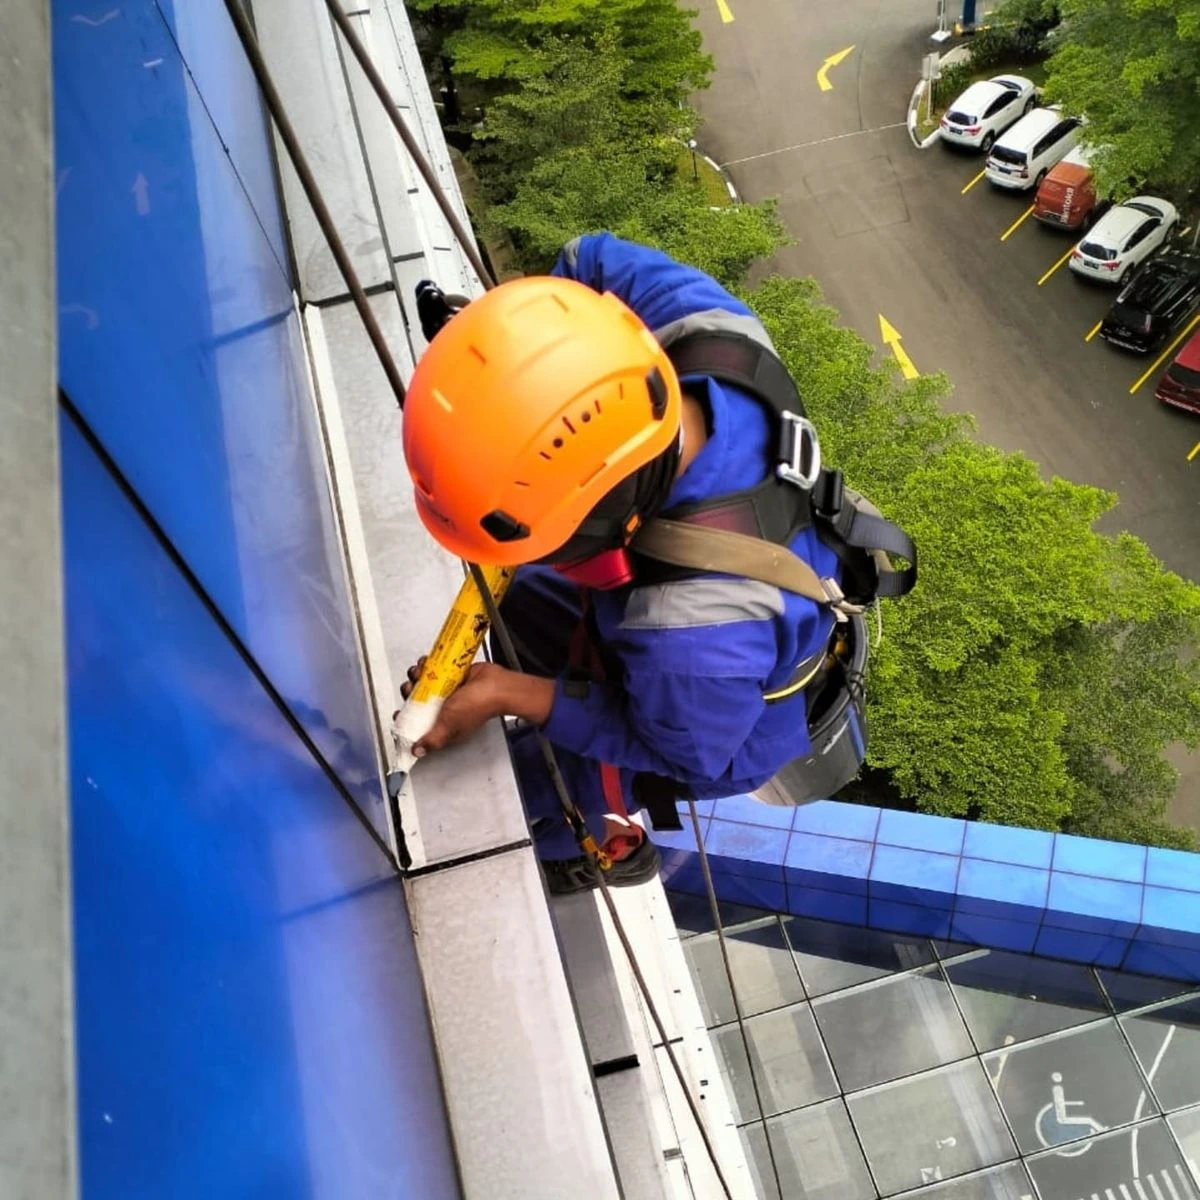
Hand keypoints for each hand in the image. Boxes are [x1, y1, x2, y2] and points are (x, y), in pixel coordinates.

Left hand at [398, 658, 555, 756]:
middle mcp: (444, 710)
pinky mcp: (451, 676)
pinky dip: (427, 665)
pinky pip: (434, 670)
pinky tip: (426, 662)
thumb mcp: (449, 725)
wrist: (496, 685)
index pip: (418, 724)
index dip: (406, 718)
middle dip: (409, 692)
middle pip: (417, 701)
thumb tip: (417, 752)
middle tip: (410, 686)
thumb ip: (432, 739)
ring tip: (418, 671)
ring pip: (423, 683)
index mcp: (443, 726)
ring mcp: (447, 691)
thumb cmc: (477, 706)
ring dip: (416, 676)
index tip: (399, 710)